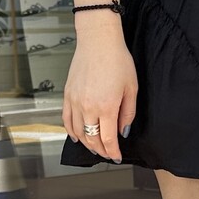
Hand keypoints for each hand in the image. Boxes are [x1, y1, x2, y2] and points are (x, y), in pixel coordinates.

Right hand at [62, 25, 137, 162]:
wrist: (98, 41)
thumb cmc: (117, 60)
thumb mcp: (131, 88)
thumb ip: (127, 113)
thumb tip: (122, 131)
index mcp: (107, 106)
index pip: (107, 139)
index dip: (112, 151)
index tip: (116, 156)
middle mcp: (88, 106)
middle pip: (92, 139)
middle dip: (101, 150)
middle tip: (107, 154)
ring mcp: (75, 101)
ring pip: (78, 132)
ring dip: (87, 143)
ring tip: (95, 147)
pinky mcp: (67, 95)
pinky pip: (67, 120)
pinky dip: (71, 131)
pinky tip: (77, 137)